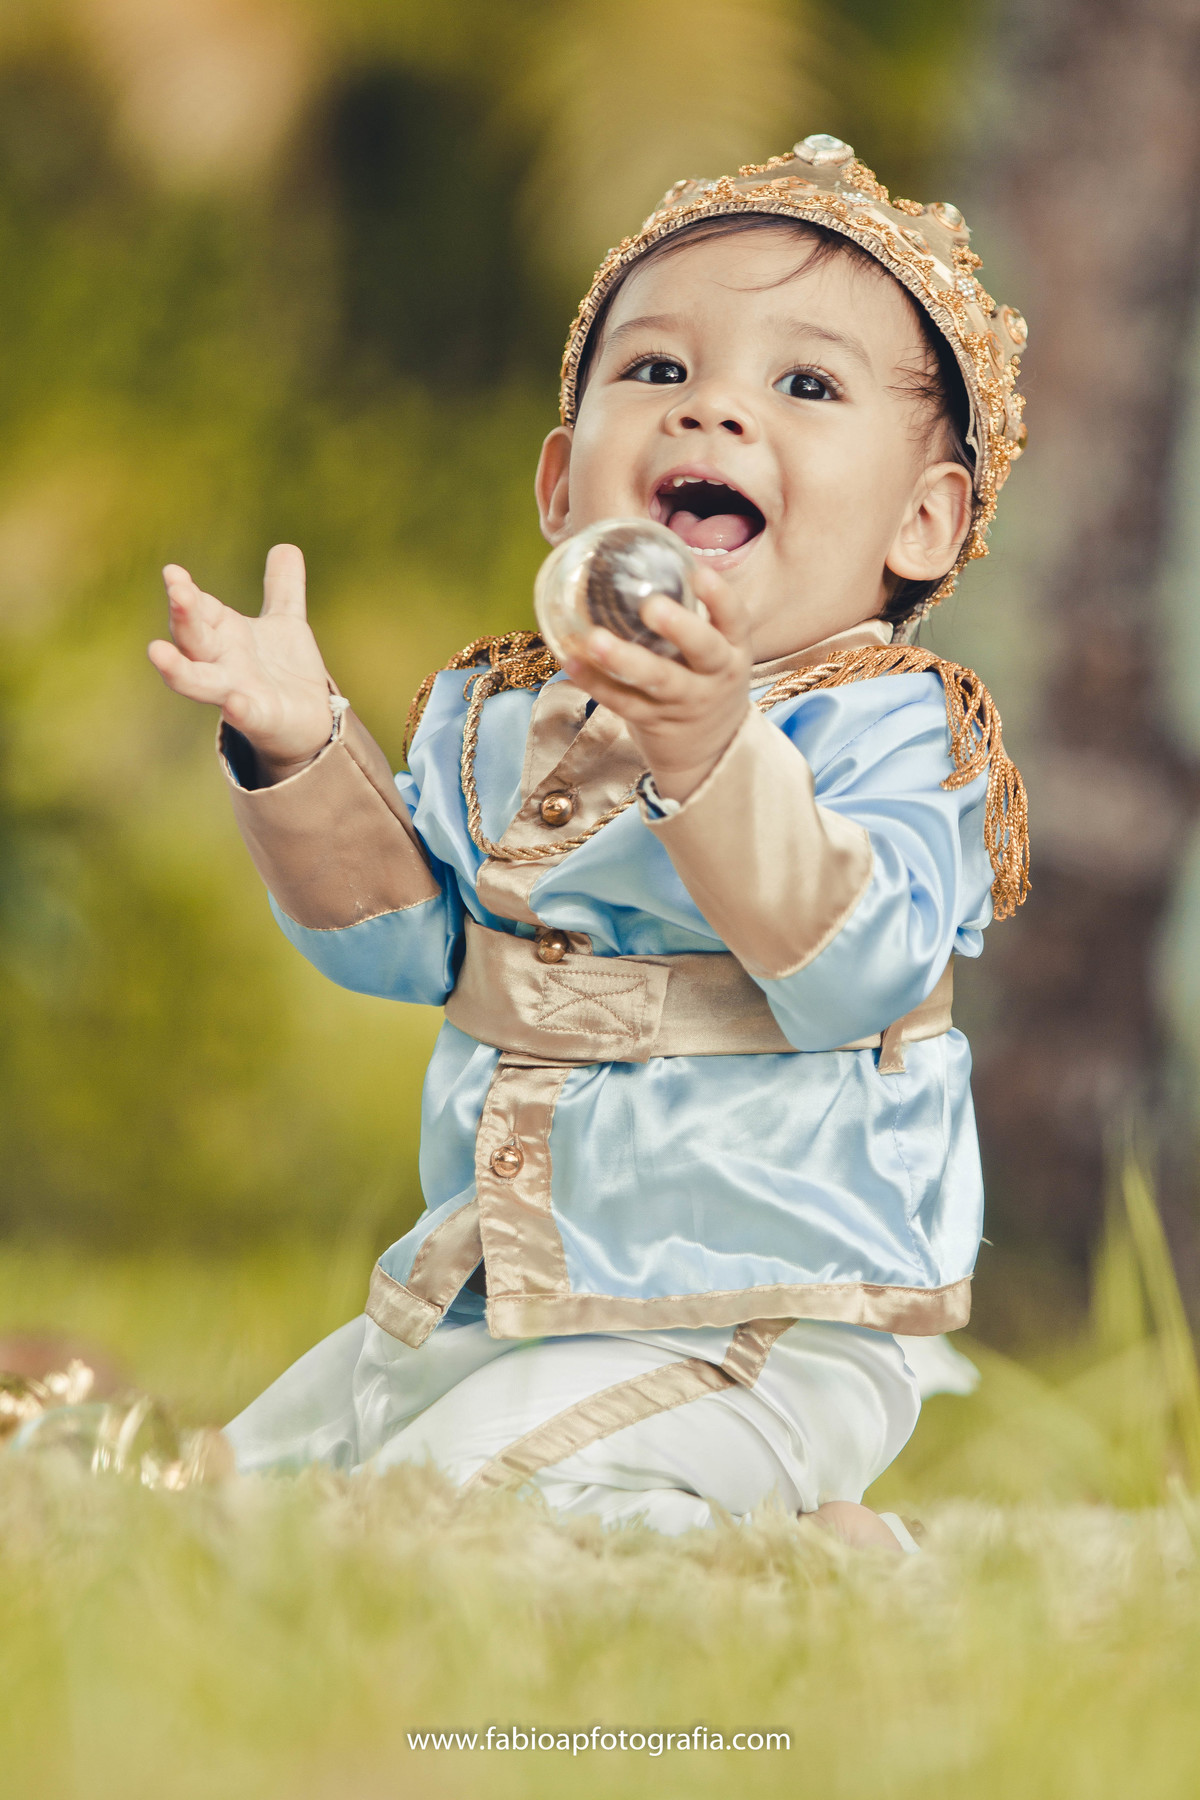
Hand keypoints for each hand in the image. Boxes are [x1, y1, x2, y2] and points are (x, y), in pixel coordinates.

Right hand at [148, 545, 333, 782]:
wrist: (308, 722)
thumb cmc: (285, 671)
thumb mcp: (287, 622)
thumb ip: (283, 588)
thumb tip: (286, 547)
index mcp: (225, 634)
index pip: (199, 608)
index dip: (186, 591)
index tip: (173, 572)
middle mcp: (222, 662)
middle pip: (193, 638)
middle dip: (183, 616)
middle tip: (176, 590)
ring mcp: (235, 691)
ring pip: (198, 681)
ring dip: (177, 669)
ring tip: (156, 651)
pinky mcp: (258, 718)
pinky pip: (243, 715)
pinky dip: (237, 709)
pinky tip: (234, 702)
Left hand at [562, 564, 752, 803]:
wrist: (712, 750)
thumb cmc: (702, 680)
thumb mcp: (712, 651)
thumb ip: (686, 616)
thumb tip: (633, 561)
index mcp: (733, 650)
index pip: (735, 619)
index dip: (719, 597)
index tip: (698, 572)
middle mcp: (716, 676)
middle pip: (704, 651)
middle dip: (680, 628)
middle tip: (652, 607)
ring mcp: (686, 703)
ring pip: (659, 681)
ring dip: (627, 660)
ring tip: (596, 641)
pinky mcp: (655, 723)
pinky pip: (624, 702)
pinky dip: (596, 683)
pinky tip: (572, 662)